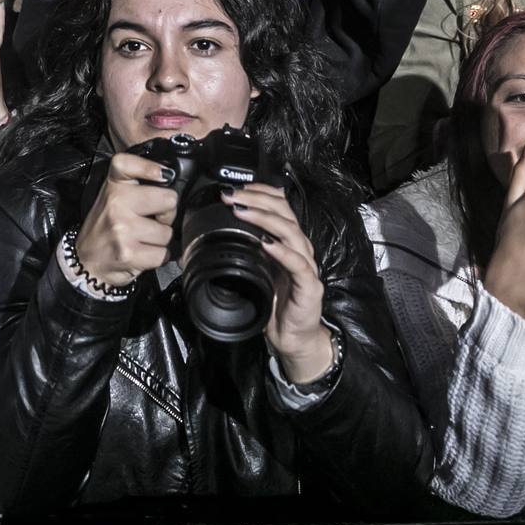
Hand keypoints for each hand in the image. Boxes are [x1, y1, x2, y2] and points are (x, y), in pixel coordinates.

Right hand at [73, 152, 179, 288]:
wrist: (86, 262)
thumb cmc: (106, 228)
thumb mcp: (112, 198)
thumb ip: (136, 184)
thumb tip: (170, 177)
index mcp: (113, 186)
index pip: (129, 164)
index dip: (150, 167)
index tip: (163, 174)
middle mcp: (116, 202)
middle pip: (168, 200)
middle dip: (167, 214)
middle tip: (152, 219)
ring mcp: (122, 228)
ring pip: (167, 232)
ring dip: (160, 240)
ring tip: (142, 240)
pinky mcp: (128, 253)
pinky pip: (162, 254)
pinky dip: (157, 257)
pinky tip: (142, 254)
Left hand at [221, 181, 333, 378]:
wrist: (293, 337)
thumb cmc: (274, 303)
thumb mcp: (255, 270)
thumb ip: (245, 250)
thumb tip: (215, 233)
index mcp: (288, 242)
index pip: (281, 205)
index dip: (261, 192)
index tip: (237, 187)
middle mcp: (300, 249)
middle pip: (284, 213)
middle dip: (257, 199)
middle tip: (232, 196)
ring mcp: (307, 266)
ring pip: (290, 232)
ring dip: (264, 218)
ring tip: (242, 212)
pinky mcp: (309, 286)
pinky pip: (297, 264)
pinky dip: (281, 251)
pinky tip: (266, 243)